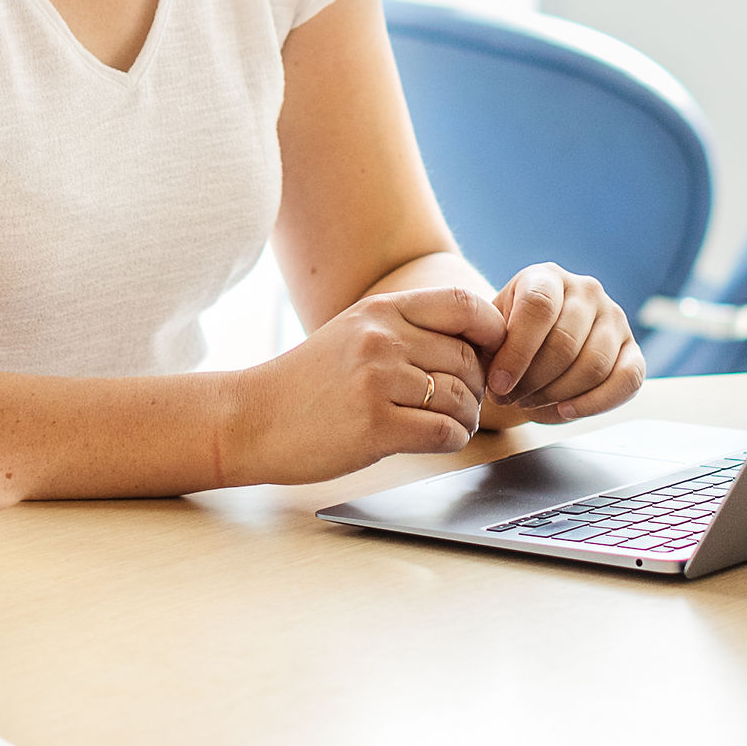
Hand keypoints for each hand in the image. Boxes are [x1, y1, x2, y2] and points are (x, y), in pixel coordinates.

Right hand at [220, 286, 505, 485]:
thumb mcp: (353, 334)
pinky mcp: (375, 426)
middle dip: (478, 387)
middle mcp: (382, 339)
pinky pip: (445, 432)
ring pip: (461, 398)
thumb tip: (475, 339)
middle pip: (469, 358)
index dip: (493, 329)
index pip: (463, 304)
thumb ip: (406, 330)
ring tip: (451, 425)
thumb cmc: (307, 384)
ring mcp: (378, 381)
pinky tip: (439, 441)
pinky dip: (453, 440)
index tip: (494, 353)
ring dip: (467, 418)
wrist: (251, 419)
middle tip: (463, 404)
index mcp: (381, 310)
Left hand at [481, 265, 643, 425]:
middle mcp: (587, 290)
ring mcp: (614, 317)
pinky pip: (627, 380)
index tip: (498, 385)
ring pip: (594, 364)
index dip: (517, 352)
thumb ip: (490, 346)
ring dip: (557, 394)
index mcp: (547, 276)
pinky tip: (566, 411)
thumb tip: (500, 377)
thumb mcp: (490, 332)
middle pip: (565, 342)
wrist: (531, 341)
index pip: (539, 307)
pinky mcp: (632, 349)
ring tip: (530, 403)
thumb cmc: (506, 337)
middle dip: (533, 381)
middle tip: (510, 399)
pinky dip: (597, 402)